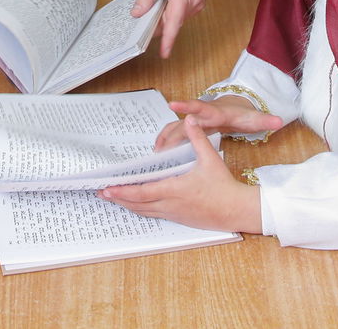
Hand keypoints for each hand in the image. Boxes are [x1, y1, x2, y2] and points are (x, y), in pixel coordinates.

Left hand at [100, 118, 261, 233]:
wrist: (237, 210)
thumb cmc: (223, 185)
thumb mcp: (210, 158)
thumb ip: (198, 138)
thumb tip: (190, 119)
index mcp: (175, 189)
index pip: (142, 192)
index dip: (123, 191)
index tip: (108, 188)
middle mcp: (171, 204)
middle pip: (138, 204)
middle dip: (118, 198)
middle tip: (101, 193)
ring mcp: (174, 213)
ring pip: (144, 211)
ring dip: (127, 205)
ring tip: (113, 198)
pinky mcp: (179, 218)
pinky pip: (154, 214)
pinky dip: (141, 209)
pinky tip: (135, 205)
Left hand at [132, 0, 233, 56]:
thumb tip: (138, 13)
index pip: (173, 24)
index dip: (168, 40)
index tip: (163, 53)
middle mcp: (193, 4)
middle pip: (172, 23)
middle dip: (157, 25)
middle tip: (140, 21)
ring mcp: (197, 4)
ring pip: (176, 18)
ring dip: (163, 15)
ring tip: (153, 3)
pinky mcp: (197, 3)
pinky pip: (181, 12)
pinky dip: (170, 10)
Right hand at [154, 96, 283, 150]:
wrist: (234, 108)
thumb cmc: (241, 115)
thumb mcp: (254, 118)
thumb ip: (265, 120)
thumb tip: (279, 120)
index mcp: (214, 112)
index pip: (199, 107)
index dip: (186, 106)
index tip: (173, 104)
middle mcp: (199, 115)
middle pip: (182, 123)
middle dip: (170, 134)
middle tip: (160, 149)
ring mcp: (192, 121)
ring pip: (174, 129)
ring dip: (165, 141)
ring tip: (156, 156)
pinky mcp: (189, 127)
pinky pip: (173, 133)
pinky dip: (165, 142)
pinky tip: (159, 154)